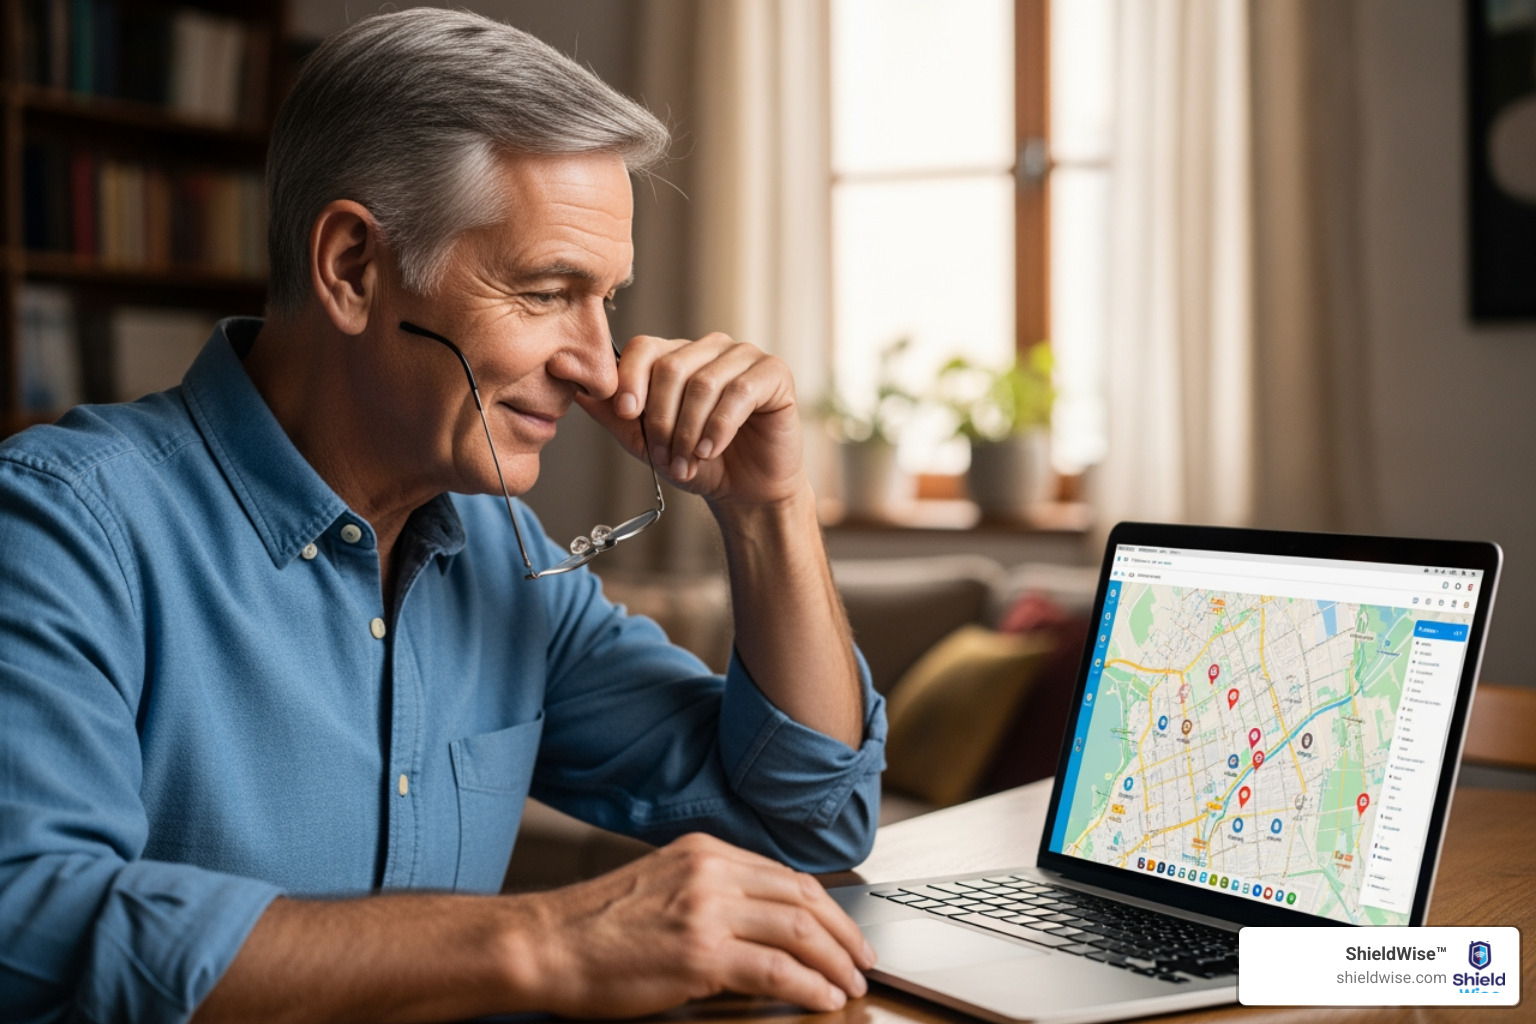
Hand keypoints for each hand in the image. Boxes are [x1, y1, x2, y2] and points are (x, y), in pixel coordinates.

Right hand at [516, 832, 874, 1016]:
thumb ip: (710, 893)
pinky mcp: (700, 953)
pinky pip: (775, 970)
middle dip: (843, 933)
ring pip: (799, 930)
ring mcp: (707, 910)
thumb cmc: (593, 927)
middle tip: (863, 959)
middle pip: (803, 898)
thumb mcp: (662, 886)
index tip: (844, 931)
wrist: (545, 944)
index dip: (825, 907)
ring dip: (835, 961)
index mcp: (705, 853)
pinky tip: (823, 998)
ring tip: (851, 984)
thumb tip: (762, 923)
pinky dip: (809, 985)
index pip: (786, 876)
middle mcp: (712, 872)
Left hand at [574, 333, 805, 507]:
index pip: (644, 348)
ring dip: (690, 431)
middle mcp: (710, 349)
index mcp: (678, 356)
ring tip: (690, 462)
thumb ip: (612, 410)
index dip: (631, 380)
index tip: (628, 415)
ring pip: (702, 383)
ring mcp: (744, 356)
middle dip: (662, 420)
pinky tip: (712, 450)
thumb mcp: (646, 440)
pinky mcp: (774, 373)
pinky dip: (719, 427)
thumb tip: (569, 376)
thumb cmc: (699, 462)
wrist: (745, 492)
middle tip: (666, 457)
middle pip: (671, 367)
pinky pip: (739, 391)